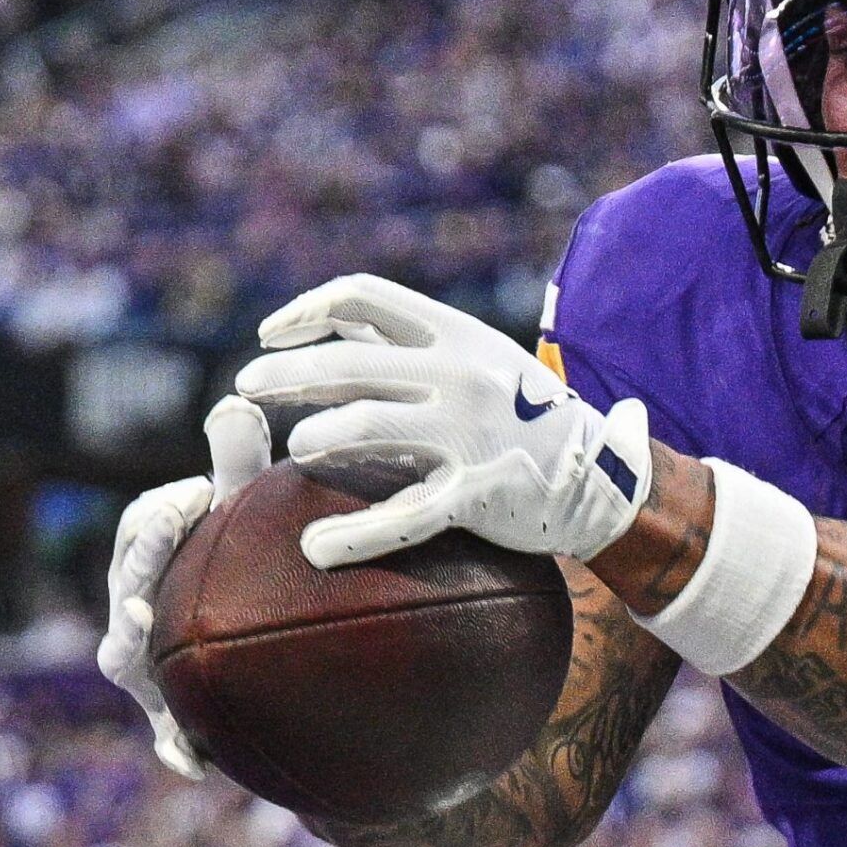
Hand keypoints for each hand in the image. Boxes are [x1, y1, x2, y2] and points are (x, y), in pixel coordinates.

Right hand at [96, 394, 269, 779]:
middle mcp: (135, 603)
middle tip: (168, 541)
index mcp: (151, 550)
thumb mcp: (247, 507)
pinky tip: (193, 763)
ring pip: (123, 656)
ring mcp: (146, 660)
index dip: (162, 513)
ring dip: (133, 647)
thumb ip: (240, 460)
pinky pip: (165, 734)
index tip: (197, 495)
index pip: (140, 526)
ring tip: (146, 631)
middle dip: (142, 563)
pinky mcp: (170, 713)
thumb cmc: (247, 553)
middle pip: (124, 583)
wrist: (269, 635)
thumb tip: (236, 400)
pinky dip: (174, 746)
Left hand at [234, 274, 652, 569]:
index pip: (363, 297)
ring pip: (367, 424)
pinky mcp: (476, 494)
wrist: (600, 476)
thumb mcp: (476, 357)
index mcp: (455, 333)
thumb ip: (407, 340)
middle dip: (286, 374)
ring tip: (293, 450)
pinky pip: (404, 516)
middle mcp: (460, 374)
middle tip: (247, 387)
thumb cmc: (520, 412)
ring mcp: (469, 434)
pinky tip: (315, 549)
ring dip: (315, 435)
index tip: (269, 334)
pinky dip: (353, 535)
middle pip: (349, 362)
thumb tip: (334, 319)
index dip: (305, 310)